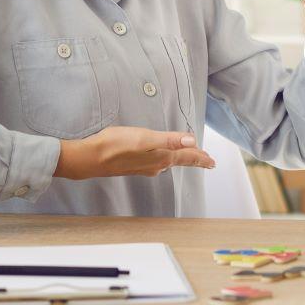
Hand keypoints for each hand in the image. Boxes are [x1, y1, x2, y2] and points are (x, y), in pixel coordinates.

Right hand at [54, 126, 214, 179]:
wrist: (91, 158)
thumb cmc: (116, 145)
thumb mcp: (145, 138)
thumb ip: (169, 140)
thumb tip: (191, 141)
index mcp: (161, 157)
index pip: (186, 157)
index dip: (201, 158)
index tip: (212, 162)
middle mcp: (155, 165)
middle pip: (180, 161)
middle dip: (194, 160)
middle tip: (207, 161)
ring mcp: (144, 166)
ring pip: (169, 163)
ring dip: (181, 159)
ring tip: (189, 157)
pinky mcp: (134, 164)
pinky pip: (158, 162)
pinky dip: (167, 159)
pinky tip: (162, 158)